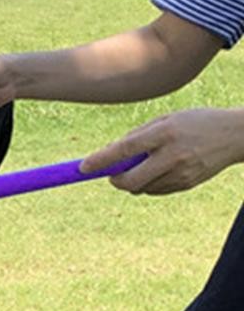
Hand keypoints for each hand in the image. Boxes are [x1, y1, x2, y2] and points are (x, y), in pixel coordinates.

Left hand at [82, 107, 243, 194]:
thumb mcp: (167, 119)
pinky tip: (161, 169)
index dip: (100, 160)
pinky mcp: (187, 184)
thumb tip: (111, 154)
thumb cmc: (196, 122)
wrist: (236, 135)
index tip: (83, 168)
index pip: (124, 150)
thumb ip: (138, 135)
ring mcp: (181, 173)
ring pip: (142, 188)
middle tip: (111, 175)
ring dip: (134, 181)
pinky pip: (156, 190)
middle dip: (115, 181)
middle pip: (131, 181)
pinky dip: (150, 184)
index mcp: (164, 133)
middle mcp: (172, 155)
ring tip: (147, 163)